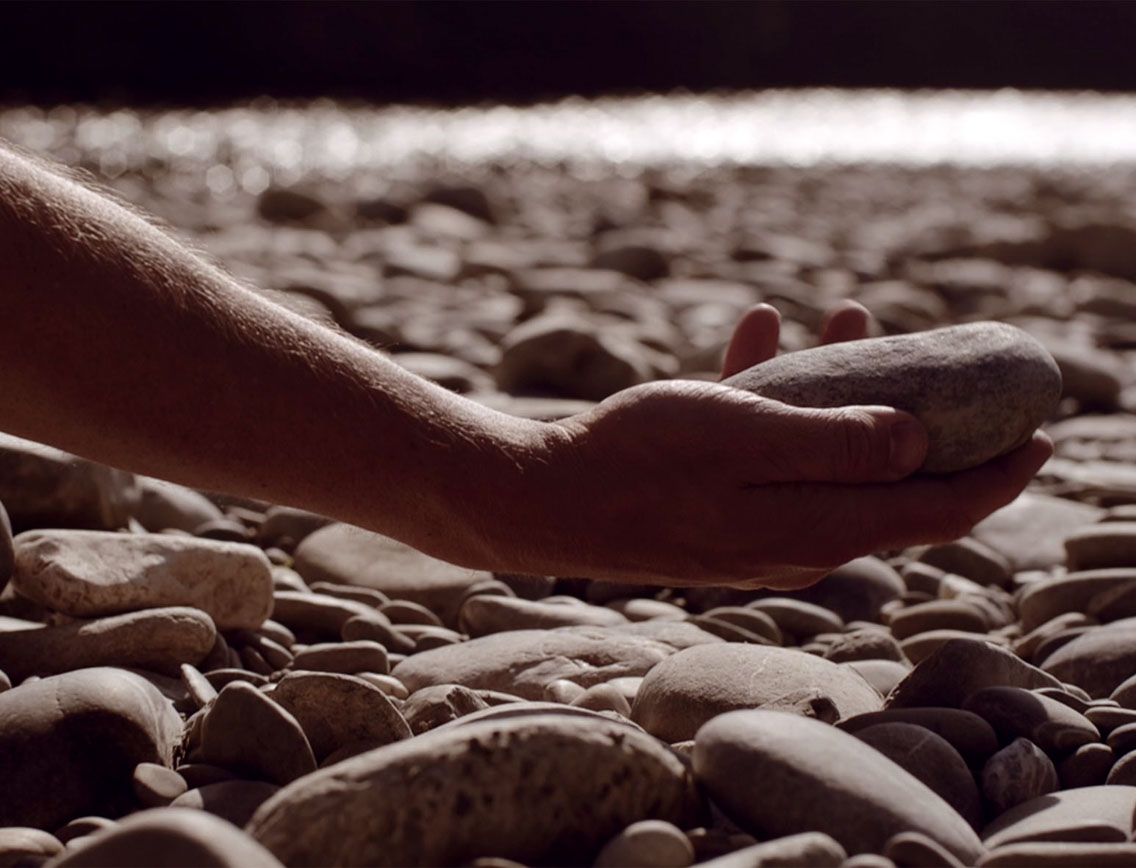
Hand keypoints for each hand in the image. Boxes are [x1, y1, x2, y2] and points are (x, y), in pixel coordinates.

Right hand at [490, 302, 1051, 588]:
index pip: (935, 512)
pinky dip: (778, 397)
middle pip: (891, 486)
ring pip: (829, 457)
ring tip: (850, 318)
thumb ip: (837, 445)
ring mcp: (757, 523)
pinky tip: (760, 332)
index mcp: (816, 526)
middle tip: (960, 376)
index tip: (1042, 434)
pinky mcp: (720, 506)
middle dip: (928, 425)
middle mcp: (797, 535)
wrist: (548, 500)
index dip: (996, 475)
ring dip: (847, 391)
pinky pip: (769, 450)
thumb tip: (924, 446)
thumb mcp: (742, 436)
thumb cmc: (638, 462)